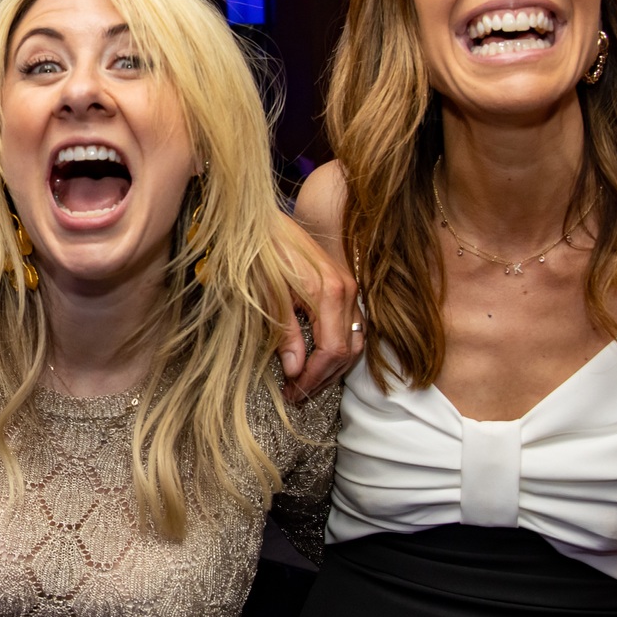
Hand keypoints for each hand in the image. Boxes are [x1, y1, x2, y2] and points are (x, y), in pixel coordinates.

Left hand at [280, 235, 363, 401]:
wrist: (265, 221)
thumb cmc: (261, 254)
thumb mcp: (267, 297)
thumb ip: (285, 335)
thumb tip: (295, 371)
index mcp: (329, 294)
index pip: (332, 352)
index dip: (314, 379)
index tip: (293, 393)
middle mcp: (347, 292)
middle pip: (348, 352)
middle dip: (323, 379)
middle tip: (296, 395)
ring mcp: (350, 289)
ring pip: (355, 342)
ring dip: (332, 368)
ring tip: (306, 383)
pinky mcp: (345, 287)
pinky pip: (353, 327)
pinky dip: (338, 349)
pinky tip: (318, 360)